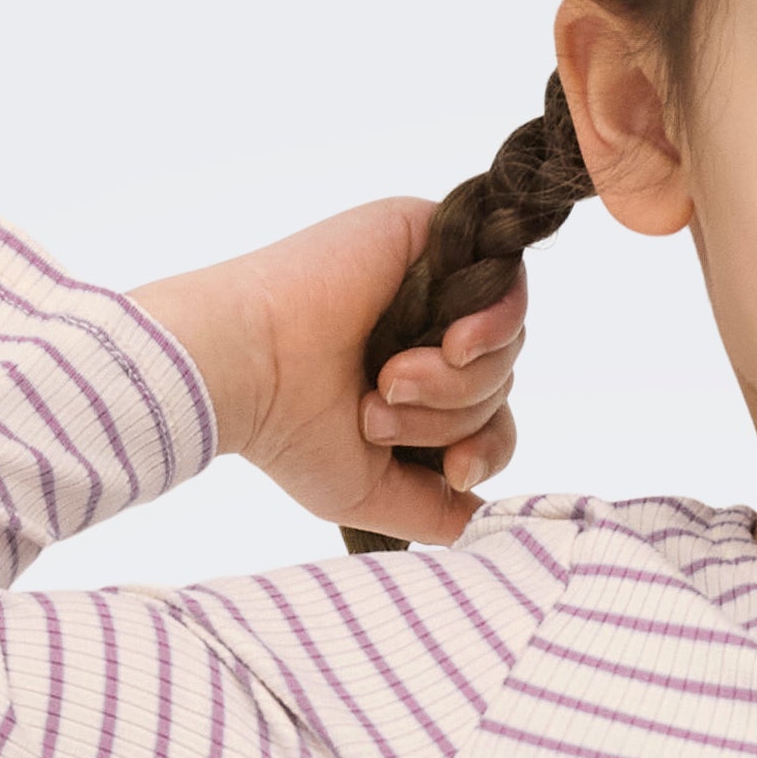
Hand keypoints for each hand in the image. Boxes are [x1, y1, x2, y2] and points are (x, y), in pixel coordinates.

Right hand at [127, 200, 526, 542]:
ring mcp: (431, 281)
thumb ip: (435, 509)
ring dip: (452, 384)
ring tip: (389, 379)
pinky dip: (493, 327)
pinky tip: (453, 347)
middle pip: (496, 385)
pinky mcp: (433, 235)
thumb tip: (486, 522)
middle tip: (375, 415)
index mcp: (413, 384)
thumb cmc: (291, 432)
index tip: (455, 471)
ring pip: (502, 346)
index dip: (485, 450)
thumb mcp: (371, 492)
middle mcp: (425, 330)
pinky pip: (508, 284)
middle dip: (450, 419)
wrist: (248, 366)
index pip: (488, 419)